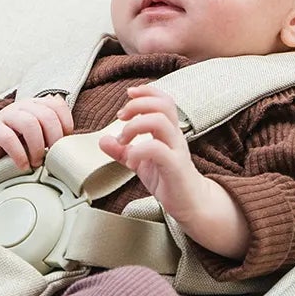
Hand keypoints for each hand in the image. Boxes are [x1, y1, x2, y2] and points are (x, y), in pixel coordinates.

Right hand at [0, 95, 74, 176]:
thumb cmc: (15, 146)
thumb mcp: (36, 138)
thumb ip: (51, 136)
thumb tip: (73, 147)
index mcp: (36, 105)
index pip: (57, 106)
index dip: (65, 124)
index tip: (63, 144)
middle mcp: (22, 106)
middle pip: (46, 115)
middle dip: (53, 139)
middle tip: (51, 156)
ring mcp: (6, 115)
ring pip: (29, 124)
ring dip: (37, 147)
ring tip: (36, 162)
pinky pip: (9, 138)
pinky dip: (19, 154)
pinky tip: (22, 165)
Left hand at [97, 84, 201, 216]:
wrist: (190, 203)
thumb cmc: (169, 180)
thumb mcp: (140, 163)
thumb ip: (122, 151)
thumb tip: (103, 140)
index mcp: (168, 131)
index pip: (163, 100)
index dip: (147, 92)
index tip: (128, 94)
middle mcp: (174, 136)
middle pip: (163, 105)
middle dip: (137, 105)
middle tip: (121, 117)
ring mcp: (176, 150)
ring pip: (160, 122)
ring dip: (135, 126)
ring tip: (124, 140)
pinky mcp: (175, 167)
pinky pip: (157, 149)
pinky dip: (138, 151)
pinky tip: (132, 161)